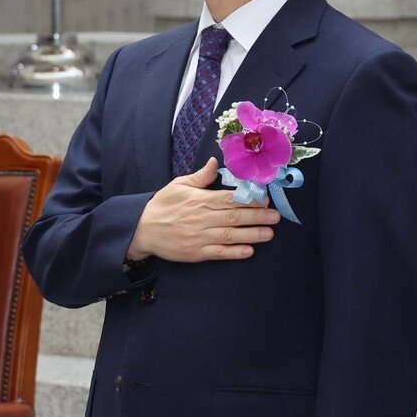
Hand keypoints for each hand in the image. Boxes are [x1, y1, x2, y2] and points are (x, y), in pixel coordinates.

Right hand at [126, 158, 279, 262]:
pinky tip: (249, 251)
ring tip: (269, 234)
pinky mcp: (195, 253)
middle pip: (234, 216)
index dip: (249, 200)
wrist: (140, 229)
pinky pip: (218, 253)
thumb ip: (200, 177)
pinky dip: (234, 253)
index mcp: (200, 200)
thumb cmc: (162, 206)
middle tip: (276, 217)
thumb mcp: (178, 185)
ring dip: (251, 235)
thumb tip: (215, 162)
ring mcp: (199, 237)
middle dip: (257, 217)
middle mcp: (202, 218)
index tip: (266, 200)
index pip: (229, 199)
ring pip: (230, 235)